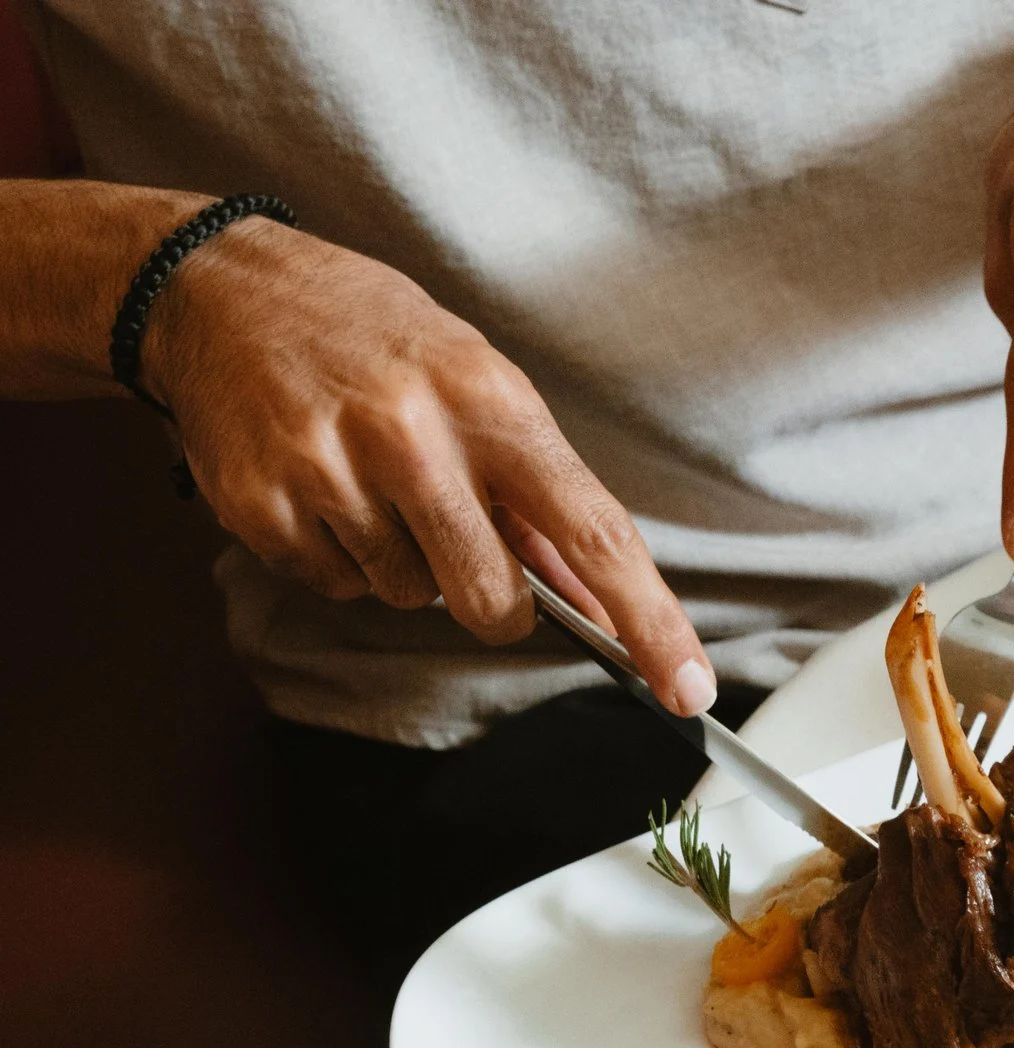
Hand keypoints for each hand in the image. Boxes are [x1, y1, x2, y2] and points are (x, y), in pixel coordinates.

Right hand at [144, 215, 716, 714]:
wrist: (226, 291)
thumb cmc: (376, 341)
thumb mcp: (478, 384)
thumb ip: (538, 492)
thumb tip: (596, 594)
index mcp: (493, 402)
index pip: (595, 533)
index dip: (650, 620)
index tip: (686, 688)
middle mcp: (416, 436)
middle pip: (493, 599)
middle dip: (490, 600)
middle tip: (457, 534)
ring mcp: (333, 471)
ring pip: (409, 596)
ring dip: (402, 560)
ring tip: (370, 475)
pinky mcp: (262, 506)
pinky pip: (336, 585)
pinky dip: (338, 553)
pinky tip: (321, 484)